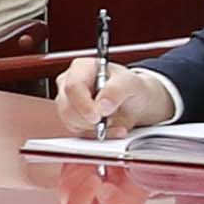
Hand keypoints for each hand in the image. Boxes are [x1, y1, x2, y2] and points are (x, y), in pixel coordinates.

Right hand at [51, 55, 169, 136]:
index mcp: (81, 68)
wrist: (136, 103)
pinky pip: (77, 133)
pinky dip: (95, 135)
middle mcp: (69, 83)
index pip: (72, 86)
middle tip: (109, 120)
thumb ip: (117, 90)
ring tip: (113, 123)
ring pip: (70, 123)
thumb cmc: (130, 87)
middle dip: (90, 120)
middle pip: (67, 108)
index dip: (84, 104)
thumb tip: (102, 105)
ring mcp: (68, 103)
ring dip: (94, 129)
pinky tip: (109, 129)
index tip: (98, 116)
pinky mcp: (71, 120)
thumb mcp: (131, 83)